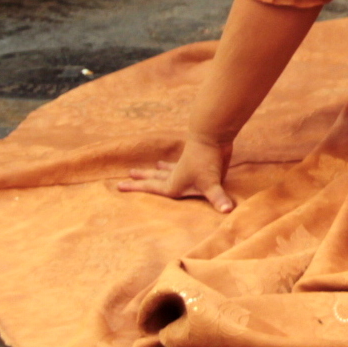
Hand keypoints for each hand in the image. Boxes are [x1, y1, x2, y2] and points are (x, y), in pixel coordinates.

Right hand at [117, 134, 236, 211]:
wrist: (211, 135)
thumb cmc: (207, 161)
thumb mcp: (212, 183)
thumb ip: (218, 198)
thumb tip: (229, 211)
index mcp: (173, 185)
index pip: (151, 189)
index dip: (135, 188)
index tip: (118, 186)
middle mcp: (175, 176)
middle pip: (154, 178)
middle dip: (141, 179)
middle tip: (127, 175)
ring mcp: (184, 168)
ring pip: (165, 170)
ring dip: (156, 170)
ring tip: (152, 166)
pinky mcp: (193, 162)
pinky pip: (177, 166)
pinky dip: (171, 166)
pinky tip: (170, 164)